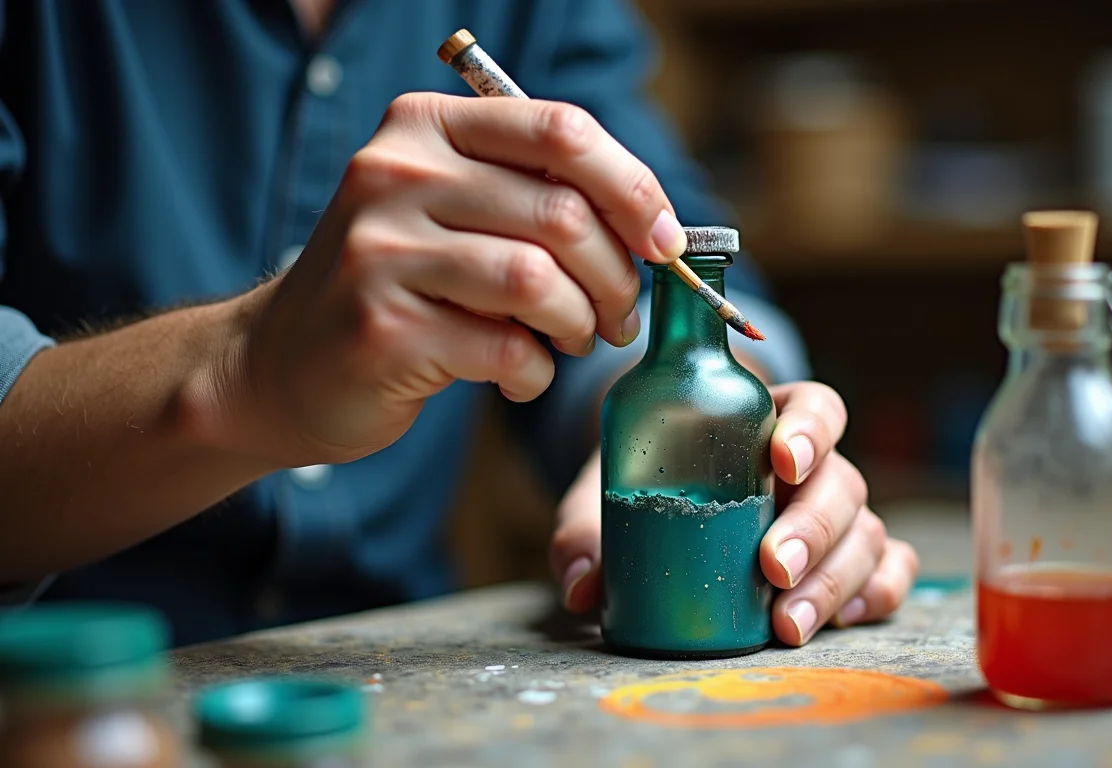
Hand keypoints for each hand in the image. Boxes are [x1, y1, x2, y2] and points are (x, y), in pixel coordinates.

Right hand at [199, 94, 689, 465]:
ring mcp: (380, 250)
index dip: (634, 189)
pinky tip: (519, 373)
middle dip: (618, 277)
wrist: (283, 363)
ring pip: (539, 281)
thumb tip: (653, 226)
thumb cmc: (399, 286)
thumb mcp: (452, 210)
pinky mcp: (381, 327)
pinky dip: (534, 372)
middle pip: (563, 213)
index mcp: (425, 127)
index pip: (561, 132)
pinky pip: (505, 348)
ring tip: (572, 341)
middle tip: (620, 316)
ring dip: (579, 325)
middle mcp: (395, 173)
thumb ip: (533, 196)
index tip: (664, 243)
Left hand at [550, 382, 919, 644]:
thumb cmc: (653, 482)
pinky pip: (890, 569)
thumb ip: (589, 531)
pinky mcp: (854, 558)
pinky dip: (877, 593)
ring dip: (834, 579)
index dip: (810, 431)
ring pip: (866, 533)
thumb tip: (583, 588)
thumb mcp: (613, 492)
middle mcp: (817, 465)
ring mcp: (841, 514)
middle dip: (813, 529)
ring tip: (788, 624)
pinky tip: (841, 620)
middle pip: (842, 483)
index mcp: (771, 419)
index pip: (816, 408)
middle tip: (772, 568)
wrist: (673, 502)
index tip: (782, 462)